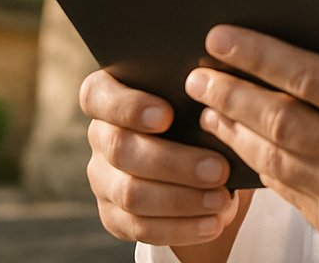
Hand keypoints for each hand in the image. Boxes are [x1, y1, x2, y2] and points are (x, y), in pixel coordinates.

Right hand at [78, 69, 244, 247]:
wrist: (202, 157)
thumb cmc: (200, 113)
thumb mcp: (196, 96)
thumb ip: (195, 91)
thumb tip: (218, 98)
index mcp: (109, 95)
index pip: (97, 95)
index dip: (127, 106)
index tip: (167, 116)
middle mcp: (100, 136)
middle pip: (121, 149)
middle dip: (173, 162)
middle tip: (219, 169)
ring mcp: (102, 178)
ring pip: (130, 193)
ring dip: (181, 199)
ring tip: (221, 199)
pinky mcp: (113, 215)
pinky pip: (140, 227)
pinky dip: (181, 227)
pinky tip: (213, 222)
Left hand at [186, 2, 318, 262]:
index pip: (311, 79)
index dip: (259, 56)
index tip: (222, 37)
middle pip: (280, 122)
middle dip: (231, 93)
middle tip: (197, 72)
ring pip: (277, 163)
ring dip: (235, 131)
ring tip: (208, 106)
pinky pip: (291, 194)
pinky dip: (262, 166)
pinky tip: (245, 143)